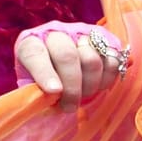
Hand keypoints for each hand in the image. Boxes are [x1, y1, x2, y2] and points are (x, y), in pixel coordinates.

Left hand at [13, 21, 127, 109]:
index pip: (35, 54)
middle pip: (67, 56)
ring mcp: (80, 34)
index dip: (44, 72)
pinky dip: (106, 79)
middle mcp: (56, 34)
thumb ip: (37, 94)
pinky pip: (111, 61)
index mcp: (30, 43)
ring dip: (89, 85)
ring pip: (92, 60)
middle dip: (71, 86)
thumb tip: (50, 100)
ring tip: (83, 96)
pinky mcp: (103, 40)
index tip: (53, 91)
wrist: (62, 69)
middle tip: (70, 106)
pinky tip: (97, 86)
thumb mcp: (32, 88)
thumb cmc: (43, 83)